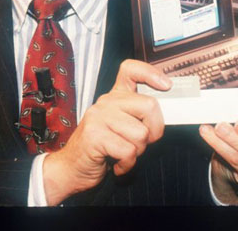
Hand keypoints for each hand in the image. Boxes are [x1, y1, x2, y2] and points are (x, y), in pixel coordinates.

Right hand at [42, 60, 170, 204]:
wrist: (71, 168)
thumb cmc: (101, 150)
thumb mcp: (121, 127)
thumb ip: (138, 117)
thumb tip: (164, 116)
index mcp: (114, 97)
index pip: (130, 70)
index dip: (151, 73)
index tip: (166, 86)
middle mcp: (106, 102)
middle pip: (149, 105)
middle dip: (154, 130)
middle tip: (141, 142)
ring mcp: (98, 117)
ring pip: (141, 133)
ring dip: (138, 151)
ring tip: (122, 153)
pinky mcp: (95, 135)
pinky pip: (129, 151)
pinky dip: (127, 164)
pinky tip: (116, 164)